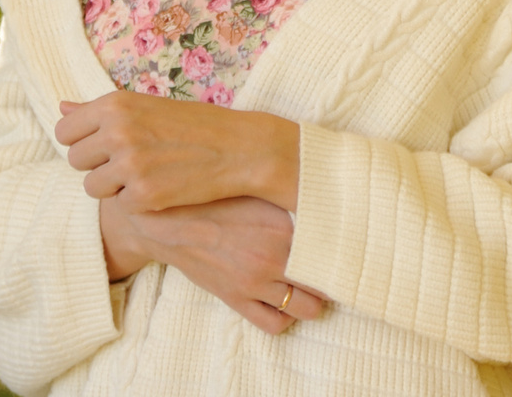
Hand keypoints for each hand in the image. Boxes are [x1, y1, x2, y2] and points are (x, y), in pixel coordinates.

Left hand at [57, 91, 299, 213]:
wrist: (239, 148)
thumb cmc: (192, 125)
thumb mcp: (144, 107)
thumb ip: (98, 111)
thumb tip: (60, 108)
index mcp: (115, 104)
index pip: (64, 131)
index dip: (82, 142)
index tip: (104, 146)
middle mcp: (117, 131)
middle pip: (75, 161)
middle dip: (97, 166)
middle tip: (129, 163)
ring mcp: (129, 165)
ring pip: (92, 188)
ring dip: (113, 187)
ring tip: (145, 175)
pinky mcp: (143, 196)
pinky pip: (119, 206)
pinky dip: (137, 202)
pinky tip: (161, 188)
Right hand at [99, 194, 329, 335]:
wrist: (166, 219)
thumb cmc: (210, 196)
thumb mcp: (252, 187)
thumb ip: (286, 194)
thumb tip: (322, 190)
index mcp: (283, 223)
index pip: (331, 244)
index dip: (341, 246)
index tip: (346, 245)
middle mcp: (275, 255)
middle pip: (325, 281)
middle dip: (329, 278)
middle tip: (328, 269)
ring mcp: (256, 281)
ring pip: (306, 308)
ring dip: (313, 301)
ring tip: (311, 289)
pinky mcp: (237, 299)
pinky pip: (274, 324)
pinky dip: (285, 318)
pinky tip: (283, 303)